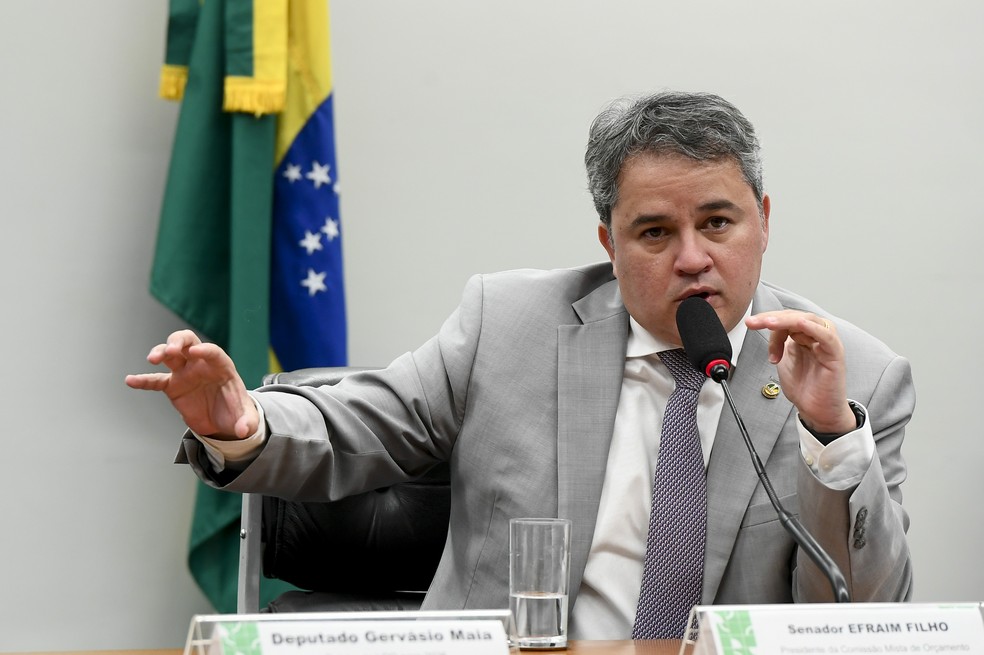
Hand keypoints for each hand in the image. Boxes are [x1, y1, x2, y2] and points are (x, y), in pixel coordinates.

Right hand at [125, 330, 258, 439]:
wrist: (223, 421)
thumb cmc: (236, 413)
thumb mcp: (246, 420)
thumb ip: (246, 423)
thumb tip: (243, 432)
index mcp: (221, 367)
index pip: (213, 352)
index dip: (205, 350)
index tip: (196, 352)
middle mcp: (201, 365)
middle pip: (188, 341)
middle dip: (179, 341)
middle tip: (171, 350)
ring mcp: (185, 373)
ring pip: (170, 355)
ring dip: (161, 352)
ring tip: (152, 359)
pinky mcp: (173, 386)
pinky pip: (156, 380)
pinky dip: (143, 380)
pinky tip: (130, 380)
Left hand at [744, 310, 856, 434]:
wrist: (816, 410)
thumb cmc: (803, 387)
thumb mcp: (783, 360)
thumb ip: (777, 343)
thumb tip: (764, 326)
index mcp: (803, 336)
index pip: (785, 319)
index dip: (767, 320)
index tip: (750, 324)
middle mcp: (815, 336)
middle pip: (794, 317)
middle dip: (771, 318)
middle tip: (753, 322)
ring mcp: (826, 344)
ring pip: (809, 321)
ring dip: (787, 321)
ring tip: (768, 324)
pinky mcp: (835, 354)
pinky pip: (826, 336)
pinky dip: (813, 328)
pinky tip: (799, 325)